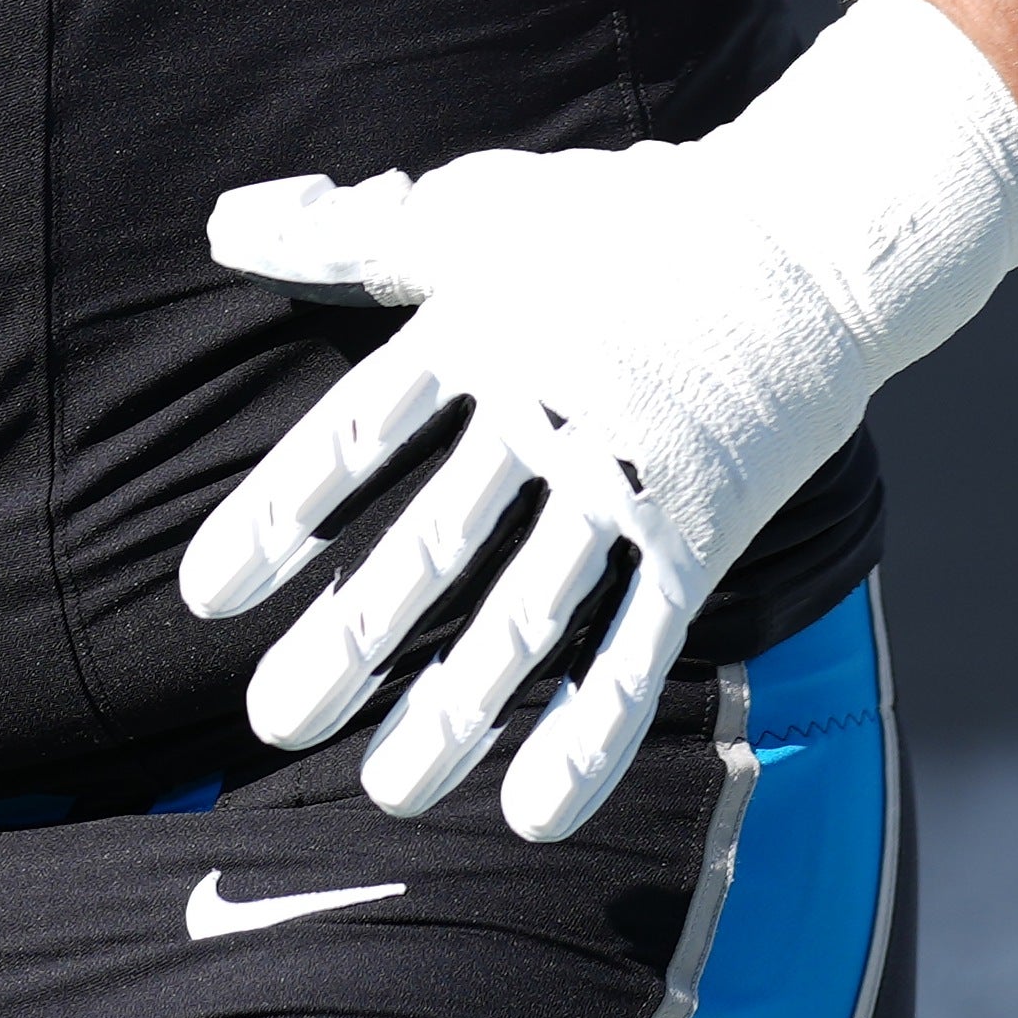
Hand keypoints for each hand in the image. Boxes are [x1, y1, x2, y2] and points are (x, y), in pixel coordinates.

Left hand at [179, 0, 1017, 842]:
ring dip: (455, 712)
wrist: (814, 233)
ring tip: (384, 792)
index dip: (277, 517)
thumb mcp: (478, 210)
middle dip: (348, 641)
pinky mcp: (703, 534)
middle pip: (431, 543)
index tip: (203, 596)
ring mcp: (627, 481)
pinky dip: (590, 732)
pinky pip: (639, 647)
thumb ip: (349, 238)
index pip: (355, 436)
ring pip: (528, 614)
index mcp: (478, 333)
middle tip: (270, 721)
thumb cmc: (626, 216)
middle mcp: (545, 414)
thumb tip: (226, 226)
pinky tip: (535, 808)